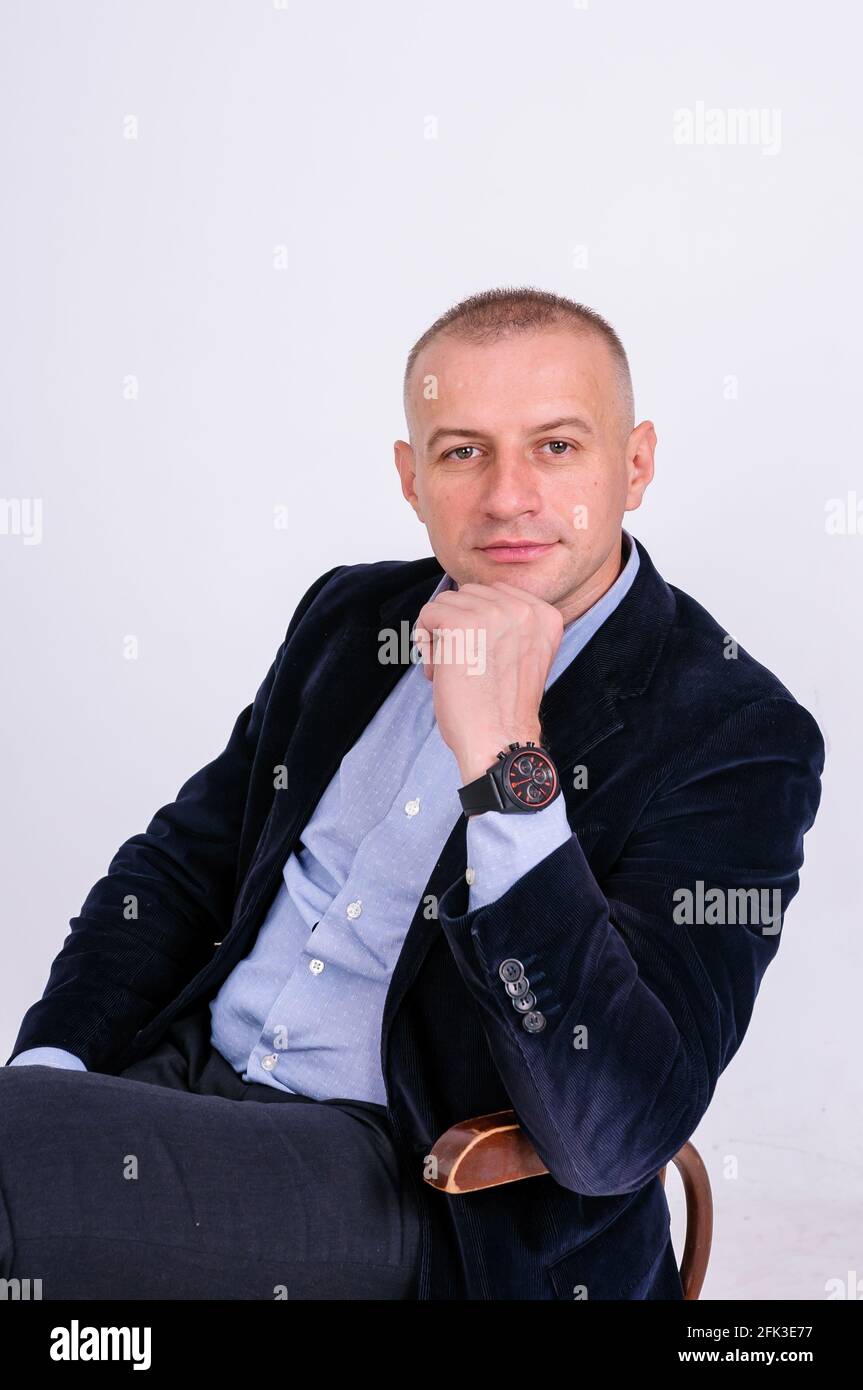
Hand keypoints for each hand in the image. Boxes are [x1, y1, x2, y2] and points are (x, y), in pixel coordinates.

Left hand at [413, 580, 563, 783]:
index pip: (496, 593)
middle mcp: (524, 609)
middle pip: (470, 594)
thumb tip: (467, 598)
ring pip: (446, 601)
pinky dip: (425, 642)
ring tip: (451, 670)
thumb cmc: (503, 709)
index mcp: (545, 616)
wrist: (499, 740)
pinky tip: (438, 671)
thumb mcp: (523, 655)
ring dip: (441, 635)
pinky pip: (429, 613)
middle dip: (458, 626)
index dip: (478, 622)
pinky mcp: (461, 623)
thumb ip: (510, 626)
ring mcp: (493, 614)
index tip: (480, 655)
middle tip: (463, 666)